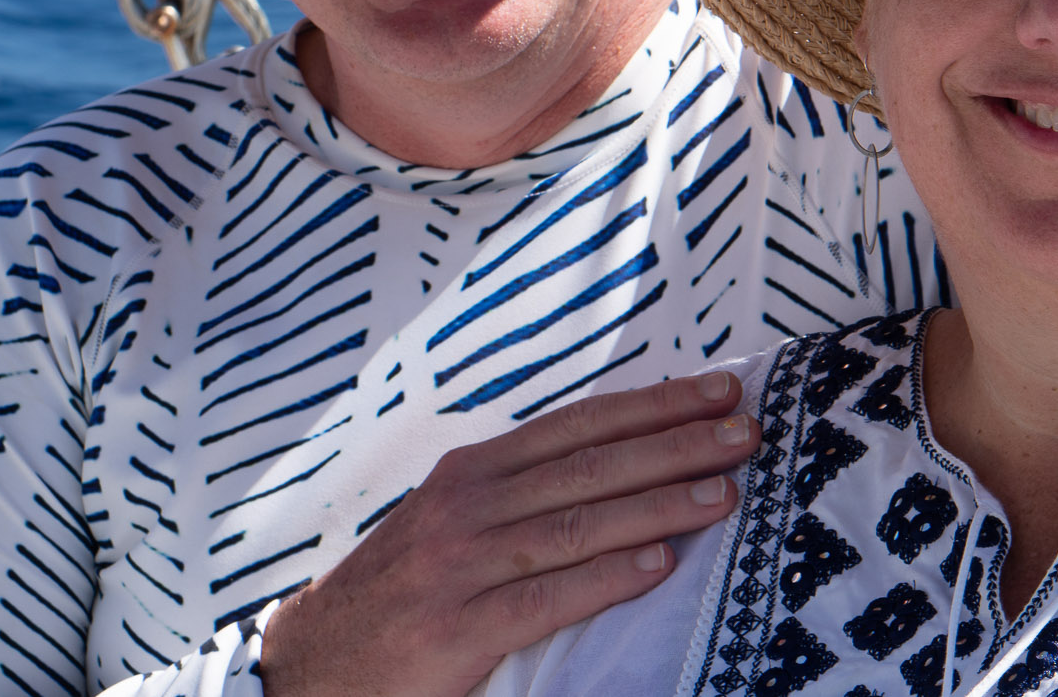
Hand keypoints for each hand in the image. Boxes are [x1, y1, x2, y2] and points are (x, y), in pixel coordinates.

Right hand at [258, 371, 760, 696]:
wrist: (310, 668)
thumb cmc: (402, 591)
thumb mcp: (454, 521)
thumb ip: (525, 492)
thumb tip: (625, 459)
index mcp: (475, 470)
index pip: (582, 423)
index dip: (655, 404)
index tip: (720, 389)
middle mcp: (469, 504)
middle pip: (593, 463)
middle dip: (678, 444)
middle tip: (747, 431)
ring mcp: (461, 564)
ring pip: (579, 523)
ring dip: (660, 504)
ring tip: (725, 492)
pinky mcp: (458, 629)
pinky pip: (548, 596)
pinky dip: (609, 576)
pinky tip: (661, 563)